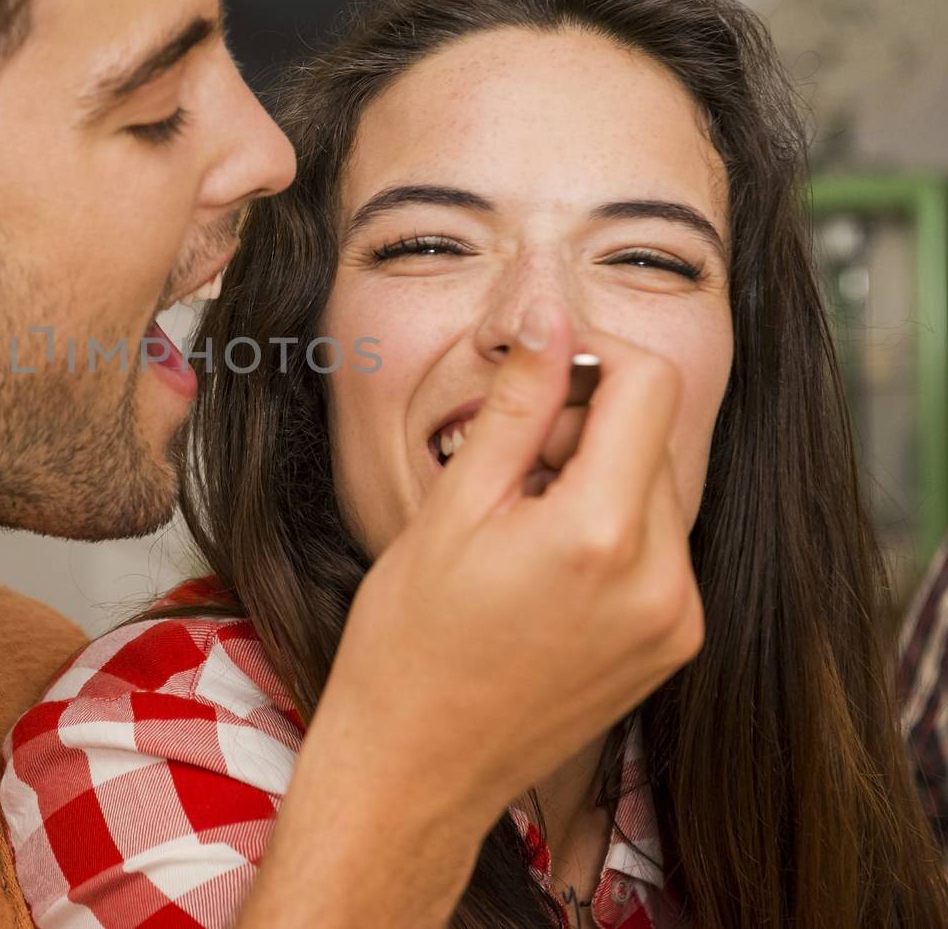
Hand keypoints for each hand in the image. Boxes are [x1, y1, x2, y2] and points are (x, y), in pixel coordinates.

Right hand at [244, 299, 701, 926]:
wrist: (417, 766)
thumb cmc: (410, 643)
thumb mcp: (452, 506)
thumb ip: (517, 404)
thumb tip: (550, 319)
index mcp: (601, 535)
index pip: (647, 382)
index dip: (588, 356)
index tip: (535, 372)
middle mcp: (662, 580)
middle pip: (656, 434)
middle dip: (587, 421)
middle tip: (507, 461)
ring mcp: (675, 619)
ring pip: (657, 487)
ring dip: (598, 474)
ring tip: (519, 520)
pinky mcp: (673, 645)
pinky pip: (659, 546)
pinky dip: (611, 528)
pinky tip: (544, 563)